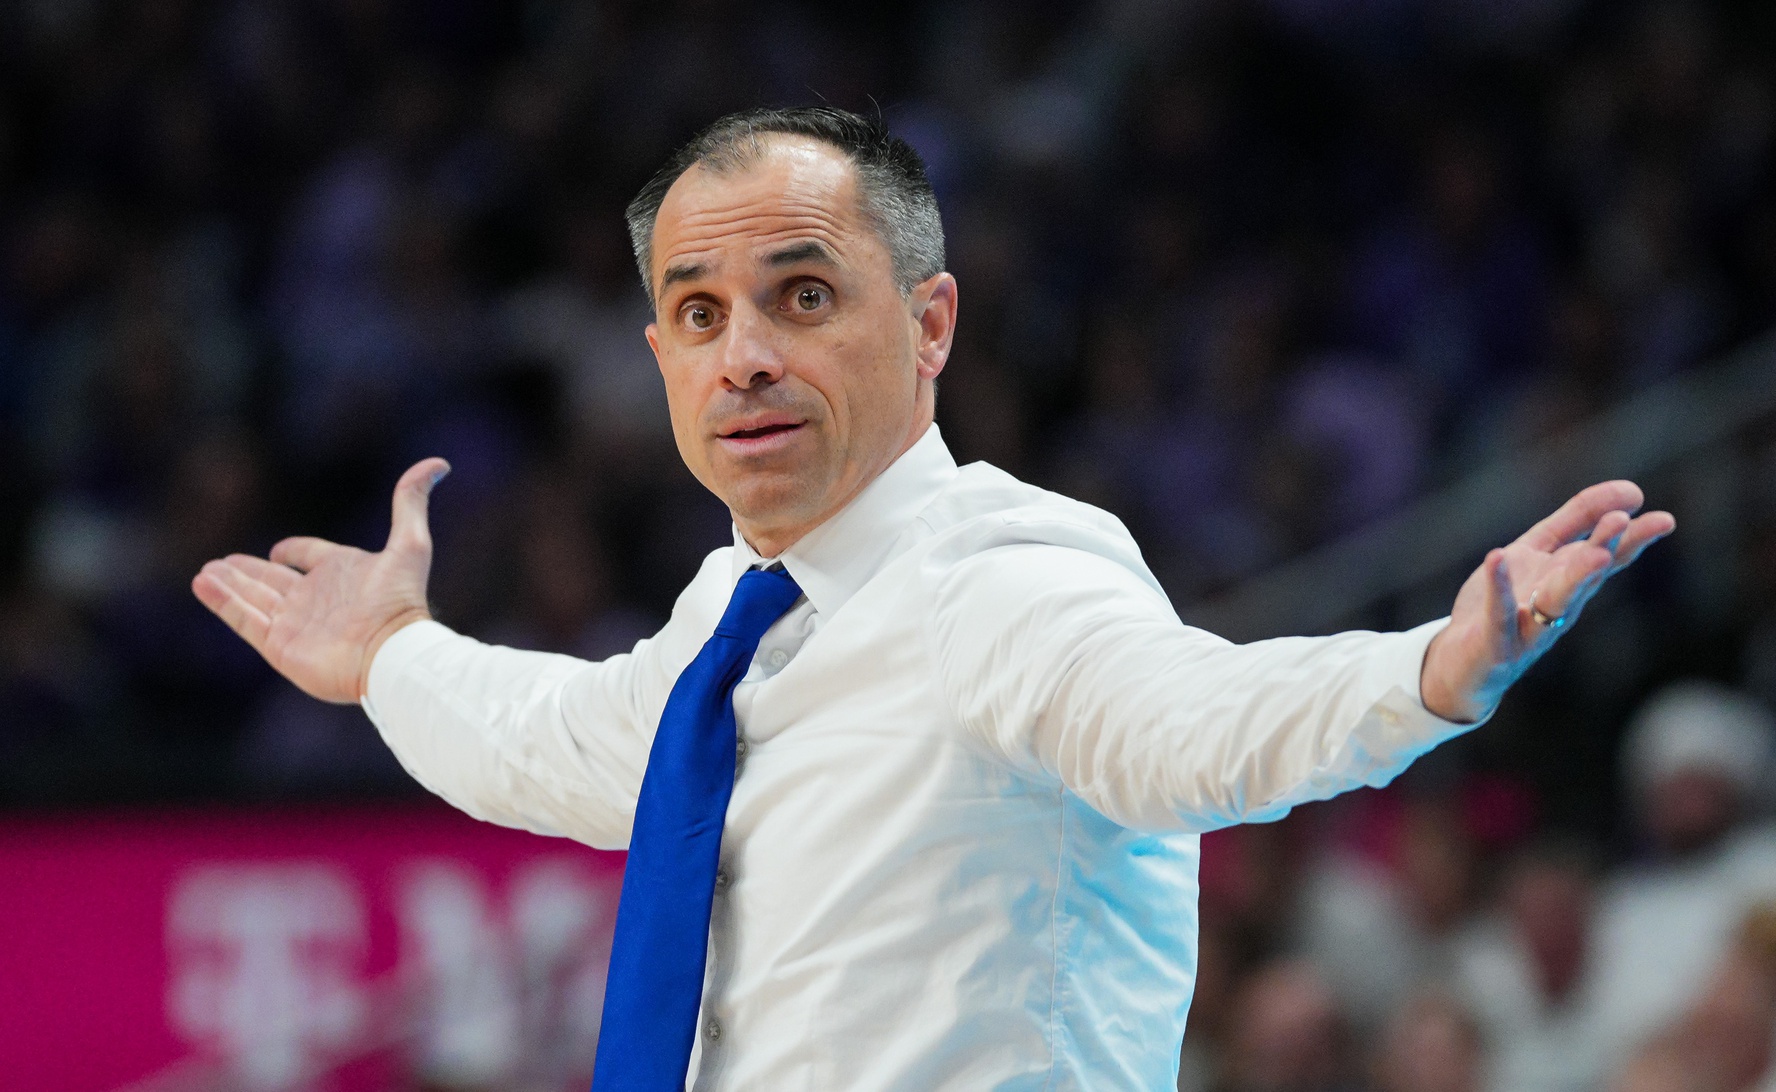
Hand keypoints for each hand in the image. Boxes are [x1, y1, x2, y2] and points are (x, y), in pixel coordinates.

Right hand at [191, 458, 449, 703]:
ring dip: (229, 584)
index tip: (280, 549)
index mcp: (343, 575)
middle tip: (220, 561)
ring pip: (255, 599)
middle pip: (274, 581)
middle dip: (247, 571)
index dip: (296, 551)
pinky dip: (222, 602)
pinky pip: (244, 619)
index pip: (311, 557)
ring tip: (205, 571)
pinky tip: (202, 584)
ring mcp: (297, 624)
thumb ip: (411, 501)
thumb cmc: (400, 600)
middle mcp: (317, 600)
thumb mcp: (410, 542)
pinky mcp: (280, 646)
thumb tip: (439, 463)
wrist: (392, 652)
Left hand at [1420, 480, 1674, 722]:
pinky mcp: (1495, 643)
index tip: (1665, 519)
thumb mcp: (1537, 553)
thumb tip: (1628, 490)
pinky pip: (1499, 614)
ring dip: (1575, 577)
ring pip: (1557, 602)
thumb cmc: (1506, 605)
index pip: (1607, 558)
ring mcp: (1528, 628)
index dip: (1634, 539)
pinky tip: (1496, 556)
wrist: (1462, 664)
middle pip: (1586, 577)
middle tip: (1622, 521)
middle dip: (1603, 550)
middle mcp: (1557, 607)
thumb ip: (1574, 521)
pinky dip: (1498, 587)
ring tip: (1594, 553)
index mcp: (1568, 582)